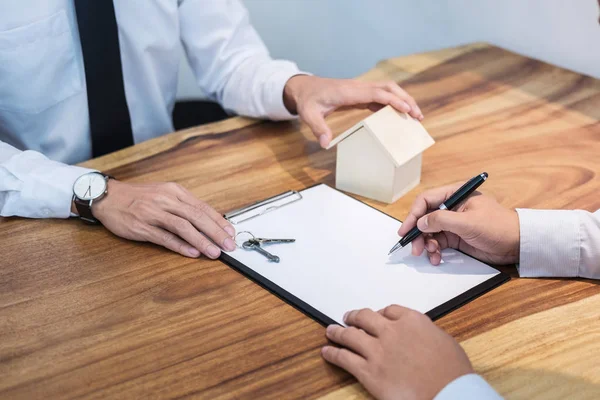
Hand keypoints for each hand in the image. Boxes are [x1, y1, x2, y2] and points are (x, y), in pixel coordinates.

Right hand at [91, 180, 235, 257]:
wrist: (108, 196)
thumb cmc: (138, 197)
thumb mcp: (164, 194)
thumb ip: (184, 206)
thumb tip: (207, 221)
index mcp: (174, 192)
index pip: (202, 207)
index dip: (218, 221)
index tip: (231, 233)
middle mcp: (166, 200)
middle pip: (197, 217)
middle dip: (216, 232)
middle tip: (229, 245)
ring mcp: (154, 213)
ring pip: (183, 227)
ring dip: (201, 241)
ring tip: (214, 252)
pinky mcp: (142, 227)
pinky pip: (165, 237)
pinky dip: (180, 246)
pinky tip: (192, 253)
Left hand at [283, 75, 423, 147]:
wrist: (304, 88)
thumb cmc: (307, 101)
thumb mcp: (308, 114)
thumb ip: (317, 128)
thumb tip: (325, 143)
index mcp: (348, 91)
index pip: (376, 93)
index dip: (393, 100)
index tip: (407, 110)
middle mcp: (358, 87)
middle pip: (388, 87)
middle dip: (405, 99)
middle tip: (418, 116)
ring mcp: (360, 89)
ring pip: (387, 90)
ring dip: (402, 100)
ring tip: (415, 116)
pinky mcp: (360, 94)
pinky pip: (380, 96)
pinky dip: (392, 103)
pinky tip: (399, 115)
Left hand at [322, 306, 472, 399]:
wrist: (448, 393)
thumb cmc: (453, 373)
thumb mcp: (444, 341)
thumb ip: (425, 333)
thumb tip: (418, 335)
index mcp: (412, 321)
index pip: (390, 310)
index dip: (380, 313)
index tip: (377, 315)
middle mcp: (391, 331)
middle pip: (365, 318)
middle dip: (354, 317)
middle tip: (348, 317)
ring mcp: (377, 351)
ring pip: (350, 335)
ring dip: (337, 332)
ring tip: (331, 331)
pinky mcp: (368, 371)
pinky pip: (344, 358)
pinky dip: (333, 353)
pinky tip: (327, 351)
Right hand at [398, 184, 519, 264]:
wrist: (518, 244)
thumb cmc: (498, 227)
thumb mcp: (468, 222)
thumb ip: (442, 220)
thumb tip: (421, 223)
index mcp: (456, 194)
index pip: (426, 200)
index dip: (414, 214)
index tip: (406, 230)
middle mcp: (452, 207)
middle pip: (425, 217)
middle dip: (418, 233)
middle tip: (414, 248)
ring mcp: (454, 223)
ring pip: (430, 232)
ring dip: (426, 244)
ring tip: (430, 255)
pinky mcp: (456, 237)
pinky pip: (438, 243)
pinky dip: (435, 251)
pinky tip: (437, 258)